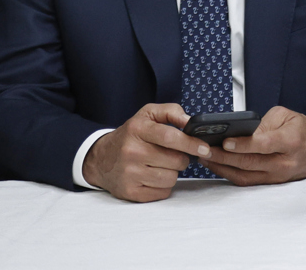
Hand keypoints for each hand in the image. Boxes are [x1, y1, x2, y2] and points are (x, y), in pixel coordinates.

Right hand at [82, 104, 205, 202]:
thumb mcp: (147, 114)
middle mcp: (131, 152)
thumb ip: (171, 112)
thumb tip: (191, 122)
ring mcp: (129, 174)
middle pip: (175, 160)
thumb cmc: (131, 135)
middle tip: (173, 154)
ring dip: (173, 172)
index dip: (191, 143)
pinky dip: (164, 185)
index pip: (170, 137)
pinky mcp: (130, 192)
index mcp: (138, 129)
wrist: (100, 158)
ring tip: (161, 165)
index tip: (204, 148)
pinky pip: (162, 192)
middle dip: (182, 158)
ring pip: (171, 178)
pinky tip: (154, 176)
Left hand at [199, 106, 305, 185]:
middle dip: (223, 157)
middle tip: (204, 150)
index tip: (225, 142)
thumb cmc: (304, 131)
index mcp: (290, 141)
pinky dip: (230, 174)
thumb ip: (264, 122)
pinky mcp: (272, 183)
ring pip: (245, 176)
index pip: (263, 144)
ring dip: (222, 168)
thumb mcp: (287, 116)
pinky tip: (218, 166)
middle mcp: (284, 162)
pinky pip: (248, 181)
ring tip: (206, 158)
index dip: (243, 144)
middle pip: (249, 162)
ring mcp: (278, 176)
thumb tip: (241, 132)